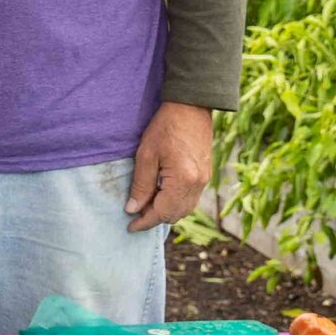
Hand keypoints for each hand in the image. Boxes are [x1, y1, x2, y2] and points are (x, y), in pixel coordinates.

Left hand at [126, 100, 213, 231]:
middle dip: (154, 217)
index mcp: (183, 180)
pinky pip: (190, 198)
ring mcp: (204, 180)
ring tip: (145, 204)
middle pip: (175, 215)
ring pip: (184, 209)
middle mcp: (197, 184)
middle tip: (134, 213)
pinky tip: (160, 195)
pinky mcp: (205, 175)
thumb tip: (133, 209)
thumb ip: (141, 185)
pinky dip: (174, 202)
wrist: (191, 107)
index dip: (144, 222)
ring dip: (165, 211)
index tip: (130, 227)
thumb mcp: (146, 155)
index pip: (162, 213)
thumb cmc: (165, 127)